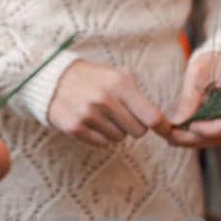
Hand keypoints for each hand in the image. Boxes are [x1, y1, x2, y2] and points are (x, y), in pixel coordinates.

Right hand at [46, 59, 169, 146]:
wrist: (54, 80)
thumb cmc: (93, 79)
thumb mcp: (118, 77)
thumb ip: (139, 97)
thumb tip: (161, 123)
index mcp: (120, 84)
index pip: (151, 116)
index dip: (162, 127)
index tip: (166, 131)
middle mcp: (105, 100)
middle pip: (138, 131)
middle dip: (134, 125)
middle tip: (121, 114)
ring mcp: (89, 115)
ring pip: (119, 138)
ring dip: (115, 130)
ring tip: (102, 114)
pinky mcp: (75, 128)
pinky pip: (102, 143)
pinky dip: (100, 136)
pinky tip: (90, 121)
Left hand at [167, 51, 220, 147]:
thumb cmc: (219, 57)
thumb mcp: (201, 71)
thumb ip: (191, 96)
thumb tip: (177, 121)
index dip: (209, 129)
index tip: (189, 127)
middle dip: (195, 138)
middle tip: (171, 137)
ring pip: (218, 139)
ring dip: (194, 140)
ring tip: (171, 137)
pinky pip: (218, 136)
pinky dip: (199, 136)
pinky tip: (180, 135)